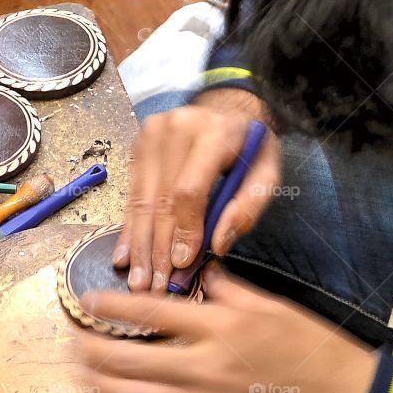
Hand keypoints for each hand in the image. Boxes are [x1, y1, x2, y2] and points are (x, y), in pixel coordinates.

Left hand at [74, 268, 377, 392]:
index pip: (150, 314)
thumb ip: (226, 290)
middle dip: (90, 350)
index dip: (111, 307)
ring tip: (79, 374)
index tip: (88, 301)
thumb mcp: (270, 305)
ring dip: (97, 386)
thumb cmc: (310, 348)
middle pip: (127, 361)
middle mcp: (204, 369)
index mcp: (220, 328)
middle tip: (71, 341)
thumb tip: (196, 273)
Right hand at [116, 91, 281, 292]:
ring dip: (140, 245)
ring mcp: (152, 134)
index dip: (184, 230)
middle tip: (155, 286)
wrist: (229, 106)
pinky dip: (130, 229)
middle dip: (158, 248)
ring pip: (141, 200)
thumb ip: (249, 207)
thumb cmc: (250, 145)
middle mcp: (177, 129)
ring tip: (138, 280)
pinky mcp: (138, 144)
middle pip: (161, 200)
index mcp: (214, 133)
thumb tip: (218, 245)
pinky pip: (132, 194)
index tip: (182, 264)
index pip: (189, 190)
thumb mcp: (267, 172)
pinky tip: (126, 256)